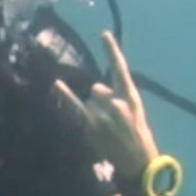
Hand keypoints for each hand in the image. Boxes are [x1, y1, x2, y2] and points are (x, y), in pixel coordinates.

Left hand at [52, 31, 159, 176]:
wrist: (138, 161)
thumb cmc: (138, 135)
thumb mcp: (136, 111)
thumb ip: (118, 97)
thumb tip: (95, 90)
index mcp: (130, 95)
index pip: (120, 68)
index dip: (111, 51)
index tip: (103, 34)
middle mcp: (116, 101)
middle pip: (97, 89)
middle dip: (100, 100)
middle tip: (112, 119)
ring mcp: (103, 113)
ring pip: (89, 101)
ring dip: (94, 112)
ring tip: (106, 129)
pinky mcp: (91, 125)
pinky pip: (75, 106)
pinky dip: (65, 95)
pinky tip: (57, 84)